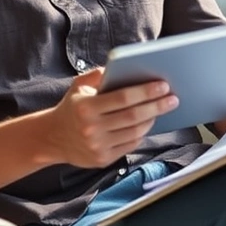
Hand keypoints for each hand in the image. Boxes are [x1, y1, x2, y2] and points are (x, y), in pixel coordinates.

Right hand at [40, 68, 178, 167]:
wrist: (52, 138)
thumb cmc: (71, 107)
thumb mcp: (79, 86)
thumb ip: (99, 74)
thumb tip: (124, 66)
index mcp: (86, 108)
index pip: (122, 98)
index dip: (145, 92)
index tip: (163, 85)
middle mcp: (92, 129)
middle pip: (133, 117)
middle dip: (156, 106)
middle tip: (173, 98)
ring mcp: (98, 146)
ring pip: (135, 132)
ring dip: (152, 119)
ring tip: (163, 108)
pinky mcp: (103, 159)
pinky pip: (130, 144)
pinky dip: (142, 132)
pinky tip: (149, 122)